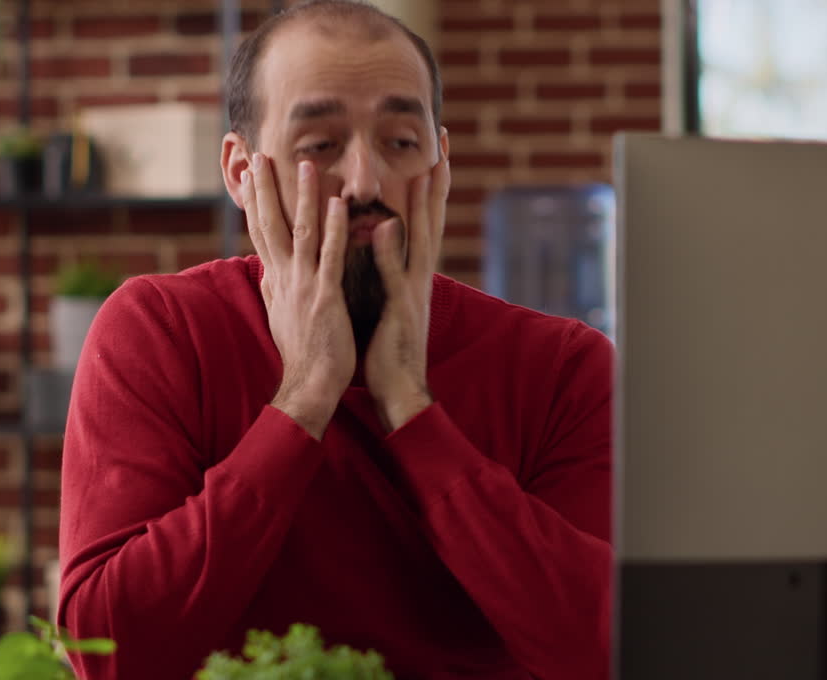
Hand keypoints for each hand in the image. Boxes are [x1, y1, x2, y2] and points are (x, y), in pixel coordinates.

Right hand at [242, 154, 354, 439]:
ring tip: (303, 165)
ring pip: (301, 232)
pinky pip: (329, 257)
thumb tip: (266, 271)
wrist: (309, 386)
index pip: (261, 232)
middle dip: (265, 189)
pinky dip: (333, 229)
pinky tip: (337, 204)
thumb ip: (275, 288)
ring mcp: (303, 286)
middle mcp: (284, 278)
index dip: (254, 201)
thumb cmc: (301, 354)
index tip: (249, 173)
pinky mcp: (325, 298)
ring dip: (302, 198)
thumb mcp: (280, 315)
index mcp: (276, 280)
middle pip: (271, 224)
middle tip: (259, 154)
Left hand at [365, 155, 450, 432]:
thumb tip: (384, 235)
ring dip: (426, 203)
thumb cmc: (387, 350)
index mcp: (414, 272)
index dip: (430, 186)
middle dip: (438, 179)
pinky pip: (395, 275)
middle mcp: (420, 275)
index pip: (424, 220)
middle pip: (432, 217)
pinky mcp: (400, 309)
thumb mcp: (386, 300)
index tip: (434, 152)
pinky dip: (391, 250)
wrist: (399, 391)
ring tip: (428, 167)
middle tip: (443, 142)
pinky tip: (387, 224)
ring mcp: (414, 290)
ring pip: (423, 237)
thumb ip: (387, 267)